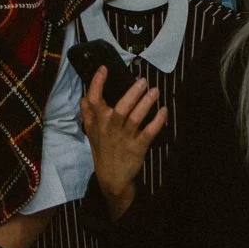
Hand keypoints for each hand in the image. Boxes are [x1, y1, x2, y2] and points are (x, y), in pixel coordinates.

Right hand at [80, 70, 167, 217]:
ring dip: (146, 104)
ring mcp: (125, 138)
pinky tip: (163, 111)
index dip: (97, 83)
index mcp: (98, 121)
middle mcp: (111, 128)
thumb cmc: (103, 150)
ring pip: (136, 118)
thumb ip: (87, 113)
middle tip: (143, 81)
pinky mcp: (138, 148)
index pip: (94, 100)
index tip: (104, 68)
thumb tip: (85, 96)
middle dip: (132, 93)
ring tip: (155, 91)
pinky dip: (157, 122)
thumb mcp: (90, 132)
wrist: (111, 178)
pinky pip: (148, 133)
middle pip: (121, 108)